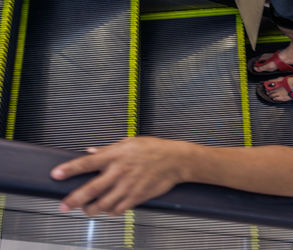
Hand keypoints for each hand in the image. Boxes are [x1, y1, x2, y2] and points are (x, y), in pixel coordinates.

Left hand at [51, 137, 191, 216]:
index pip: (87, 163)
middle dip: (74, 200)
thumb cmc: (154, 149)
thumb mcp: (129, 142)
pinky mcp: (137, 197)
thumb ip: (107, 149)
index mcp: (115, 155)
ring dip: (91, 209)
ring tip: (87, 209)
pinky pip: (118, 209)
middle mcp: (119, 172)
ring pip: (103, 204)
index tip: (56, 175)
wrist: (175, 161)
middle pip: (90, 189)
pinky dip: (110, 211)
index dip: (69, 169)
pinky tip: (109, 209)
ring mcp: (128, 186)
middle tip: (64, 205)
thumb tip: (90, 151)